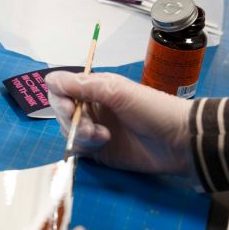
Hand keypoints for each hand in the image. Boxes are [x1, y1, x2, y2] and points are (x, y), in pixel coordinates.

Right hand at [45, 71, 193, 174]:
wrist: (179, 141)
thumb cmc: (152, 109)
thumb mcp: (116, 91)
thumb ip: (82, 85)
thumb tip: (49, 78)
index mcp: (95, 89)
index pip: (62, 90)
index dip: (59, 99)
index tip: (68, 107)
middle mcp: (91, 108)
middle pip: (61, 112)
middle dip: (72, 120)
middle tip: (90, 127)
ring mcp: (94, 130)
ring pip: (68, 131)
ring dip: (80, 134)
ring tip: (103, 136)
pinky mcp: (99, 152)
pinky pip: (77, 149)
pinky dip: (84, 147)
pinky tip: (104, 143)